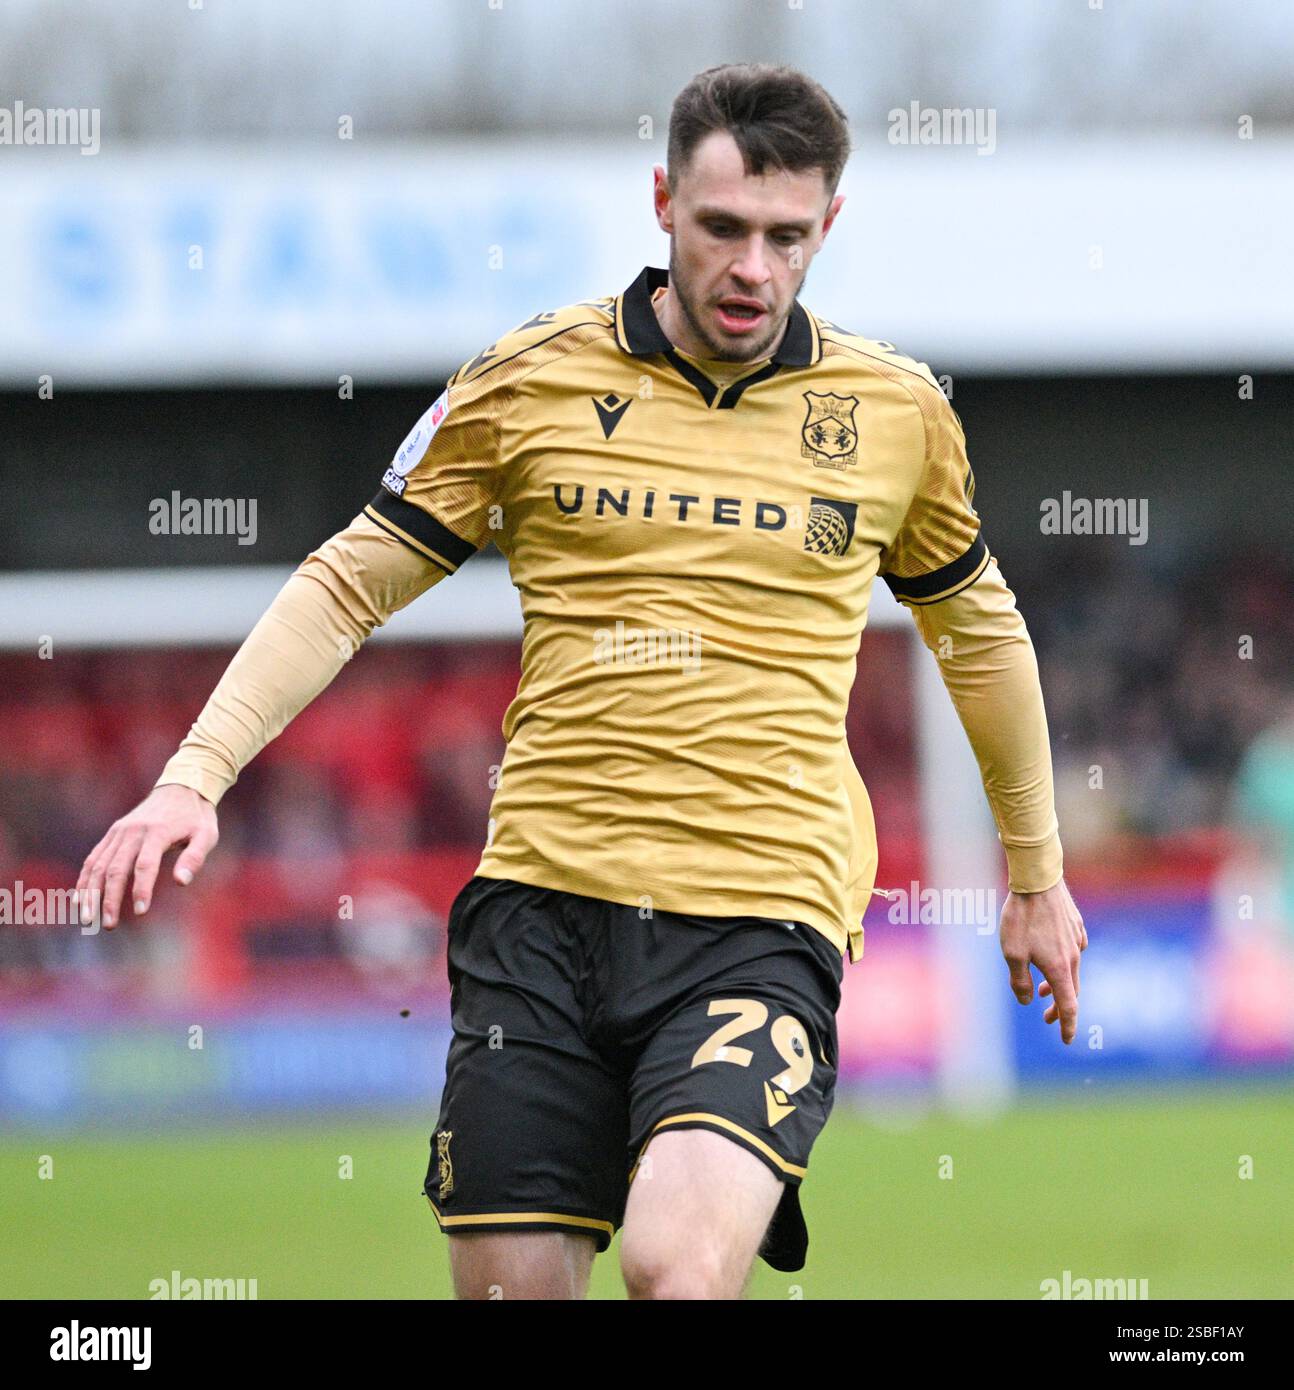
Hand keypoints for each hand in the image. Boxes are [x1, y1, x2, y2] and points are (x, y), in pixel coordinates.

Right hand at [75, 784, 218, 929]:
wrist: (180, 787)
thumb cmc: (196, 817)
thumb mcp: (207, 834)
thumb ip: (195, 857)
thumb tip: (181, 882)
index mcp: (158, 832)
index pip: (145, 865)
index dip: (142, 889)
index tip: (141, 911)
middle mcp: (134, 831)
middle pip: (116, 868)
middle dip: (110, 898)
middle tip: (110, 925)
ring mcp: (120, 831)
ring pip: (99, 864)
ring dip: (91, 893)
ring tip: (87, 919)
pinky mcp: (113, 833)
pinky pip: (94, 857)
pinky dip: (85, 878)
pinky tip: (79, 899)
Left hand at [999, 879, 1086, 1043]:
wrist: (1038, 881)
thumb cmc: (1021, 918)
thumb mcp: (1012, 954)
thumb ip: (1019, 981)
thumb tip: (1027, 1000)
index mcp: (1060, 968)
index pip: (1068, 1006)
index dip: (1067, 1025)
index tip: (1066, 1040)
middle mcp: (1074, 957)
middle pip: (1071, 991)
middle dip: (1060, 1008)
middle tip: (1048, 1018)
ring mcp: (1077, 940)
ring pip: (1072, 971)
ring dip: (1058, 985)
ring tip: (1041, 990)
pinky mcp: (1076, 926)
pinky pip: (1073, 951)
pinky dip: (1063, 963)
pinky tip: (1051, 958)